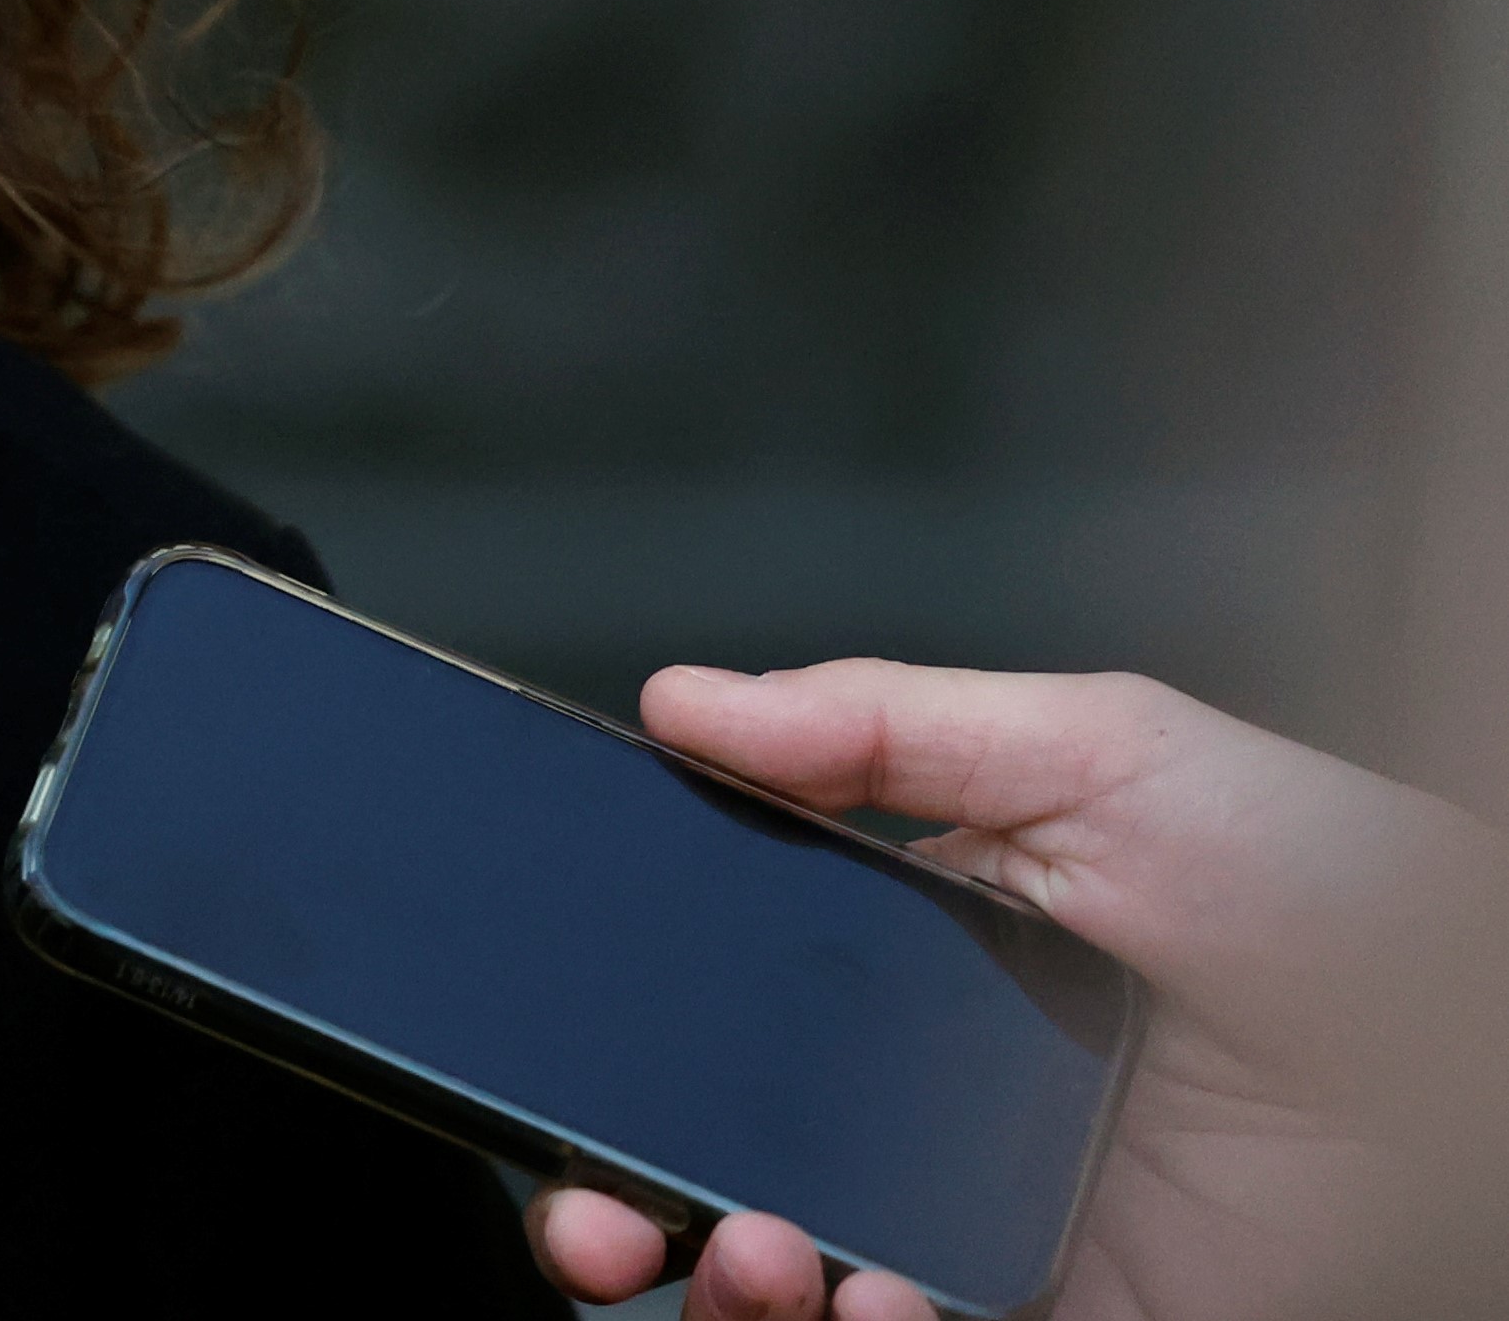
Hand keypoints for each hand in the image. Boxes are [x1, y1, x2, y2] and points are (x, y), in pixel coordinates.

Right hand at [525, 661, 1508, 1320]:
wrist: (1477, 1037)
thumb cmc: (1346, 894)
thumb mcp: (1110, 753)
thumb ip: (890, 720)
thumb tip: (687, 698)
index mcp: (913, 979)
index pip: (710, 1016)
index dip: (607, 1039)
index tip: (543, 1045)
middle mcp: (929, 1122)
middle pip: (705, 1175)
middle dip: (602, 1204)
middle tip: (592, 1206)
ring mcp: (988, 1244)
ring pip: (776, 1289)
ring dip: (712, 1284)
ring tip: (747, 1250)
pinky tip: (860, 1299)